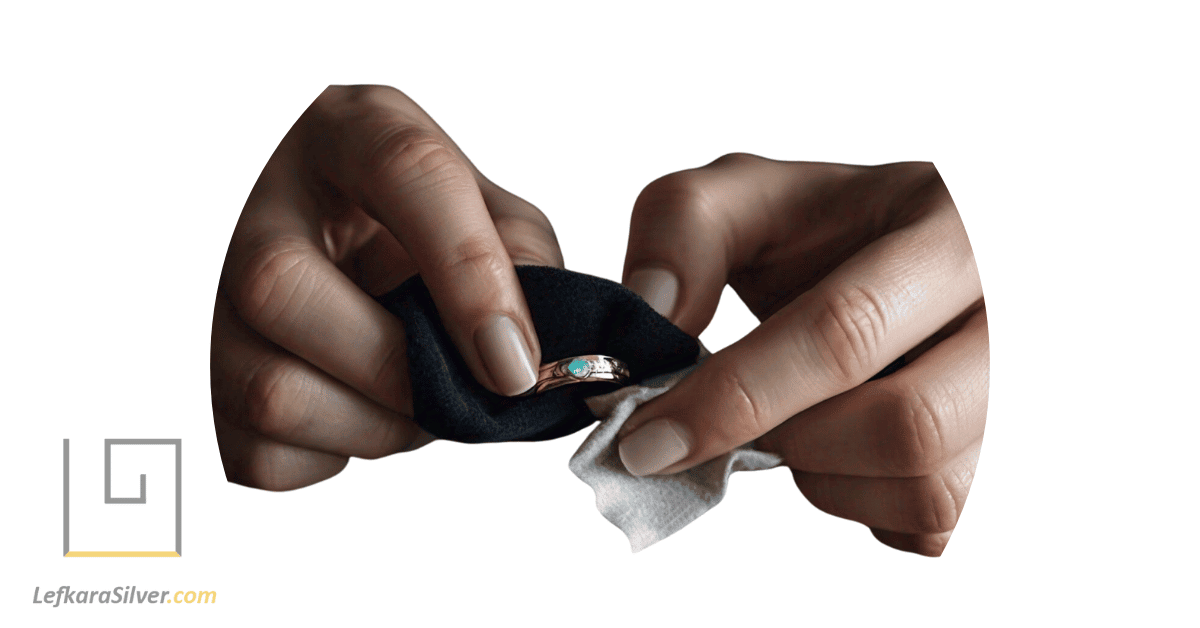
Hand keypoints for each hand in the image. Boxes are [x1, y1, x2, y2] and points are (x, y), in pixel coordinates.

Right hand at [211, 85, 561, 489]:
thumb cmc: (419, 228)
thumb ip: (522, 259)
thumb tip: (524, 356)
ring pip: (268, 390)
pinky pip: (261, 456)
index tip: (514, 366)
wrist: (343, 241)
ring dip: (373, 429)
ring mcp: (208, 291)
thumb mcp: (485, 211)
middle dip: (395, 370)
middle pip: (280, 288)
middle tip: (456, 393)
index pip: (404, 172)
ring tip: (413, 403)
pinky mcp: (200, 376)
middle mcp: (257, 200)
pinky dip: (331, 458)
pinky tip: (356, 411)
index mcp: (350, 132)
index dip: (468, 273)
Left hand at [616, 155, 985, 555]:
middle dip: (794, 441)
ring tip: (806, 422)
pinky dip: (868, 507)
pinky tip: (850, 450)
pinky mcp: (1019, 463)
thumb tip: (657, 312)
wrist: (917, 253)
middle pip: (907, 427)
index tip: (652, 441)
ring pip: (932, 492)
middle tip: (744, 423)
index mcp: (951, 229)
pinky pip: (939, 530)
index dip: (738, 397)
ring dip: (830, 480)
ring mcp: (1034, 397)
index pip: (846, 331)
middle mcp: (1019, 316)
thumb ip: (682, 227)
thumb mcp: (750, 194)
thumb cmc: (834, 231)